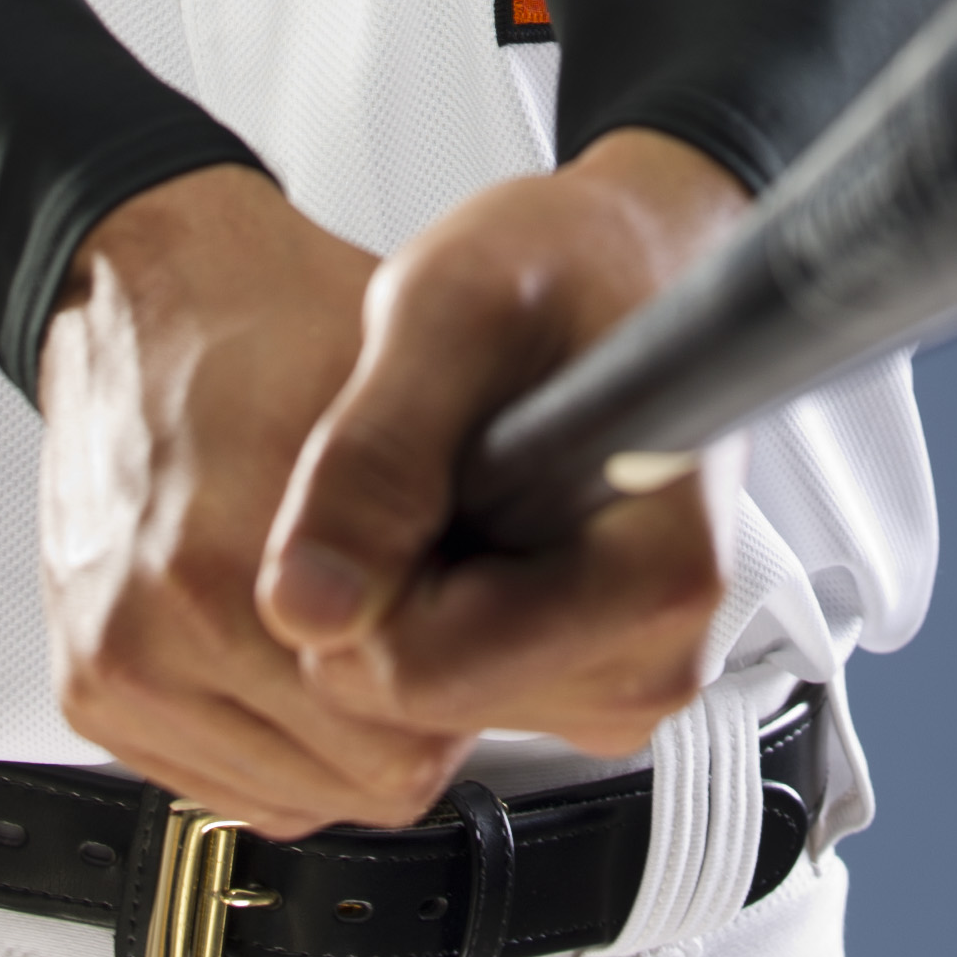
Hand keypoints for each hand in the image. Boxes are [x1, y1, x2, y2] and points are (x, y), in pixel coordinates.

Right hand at [39, 168, 459, 833]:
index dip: (466, 684)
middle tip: (427, 618)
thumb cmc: (272, 322)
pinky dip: (276, 741)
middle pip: (356, 782)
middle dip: (410, 713)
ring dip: (340, 736)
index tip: (478, 625)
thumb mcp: (410, 398)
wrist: (147, 291)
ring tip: (363, 622)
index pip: (403, 743)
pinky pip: (226, 786)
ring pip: (295, 799)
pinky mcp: (89, 689)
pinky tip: (298, 654)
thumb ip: (460, 523)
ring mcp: (116, 669)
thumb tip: (550, 613)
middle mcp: (156, 632)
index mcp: (226, 566)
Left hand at [257, 129, 749, 766]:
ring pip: (420, 696)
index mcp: (651, 577)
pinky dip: (432, 592)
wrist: (624, 260)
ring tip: (470, 464)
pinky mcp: (587, 680)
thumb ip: (372, 454)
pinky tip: (477, 506)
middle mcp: (654, 655)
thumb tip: (301, 607)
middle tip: (444, 447)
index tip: (408, 452)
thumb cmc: (566, 263)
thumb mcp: (444, 309)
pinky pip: (449, 680)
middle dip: (389, 572)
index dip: (365, 561)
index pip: (419, 668)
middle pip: (416, 695)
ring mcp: (622, 679)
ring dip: (410, 579)